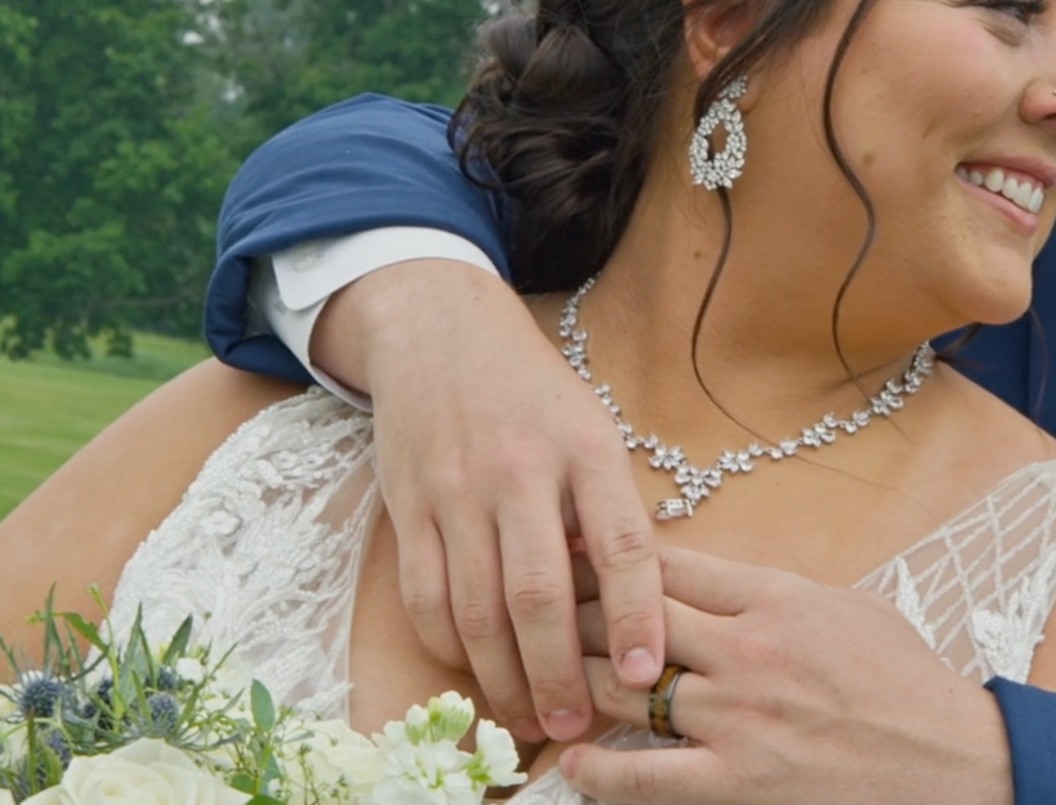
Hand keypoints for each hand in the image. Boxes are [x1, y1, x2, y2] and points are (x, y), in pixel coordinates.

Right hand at [311, 259, 665, 741]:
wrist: (438, 329)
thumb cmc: (534, 394)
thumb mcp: (592, 428)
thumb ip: (609, 509)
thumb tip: (635, 605)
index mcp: (586, 449)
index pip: (620, 545)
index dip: (636, 615)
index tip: (647, 673)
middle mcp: (520, 471)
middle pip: (540, 595)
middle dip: (560, 674)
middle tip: (577, 726)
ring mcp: (457, 490)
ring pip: (478, 609)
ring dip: (505, 677)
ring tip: (530, 719)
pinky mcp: (408, 506)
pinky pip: (426, 596)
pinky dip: (452, 646)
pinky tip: (476, 669)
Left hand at [565, 547, 1013, 804]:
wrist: (955, 765)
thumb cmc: (907, 686)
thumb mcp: (849, 608)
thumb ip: (775, 591)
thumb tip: (713, 578)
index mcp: (774, 597)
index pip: (666, 561)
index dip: (605, 554)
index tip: (568, 551)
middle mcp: (747, 650)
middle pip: (629, 614)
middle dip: (574, 610)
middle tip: (535, 611)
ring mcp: (739, 720)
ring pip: (625, 688)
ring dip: (577, 682)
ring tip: (543, 681)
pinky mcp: (738, 784)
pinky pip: (645, 774)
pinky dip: (598, 769)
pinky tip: (573, 762)